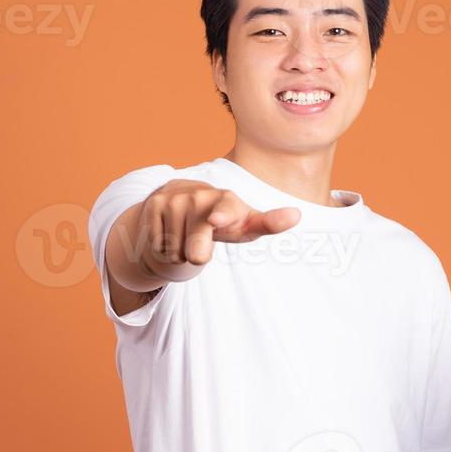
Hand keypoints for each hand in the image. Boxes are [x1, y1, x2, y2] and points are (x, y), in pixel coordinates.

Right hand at [136, 180, 300, 280]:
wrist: (183, 199)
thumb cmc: (223, 218)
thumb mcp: (245, 223)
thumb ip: (270, 222)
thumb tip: (297, 215)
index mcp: (227, 201)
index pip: (225, 210)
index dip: (221, 215)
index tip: (215, 219)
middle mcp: (200, 196)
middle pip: (195, 251)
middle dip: (197, 254)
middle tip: (202, 243)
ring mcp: (174, 199)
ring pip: (175, 252)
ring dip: (181, 250)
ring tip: (188, 233)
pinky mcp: (153, 205)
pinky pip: (157, 246)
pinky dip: (165, 246)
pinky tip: (172, 230)